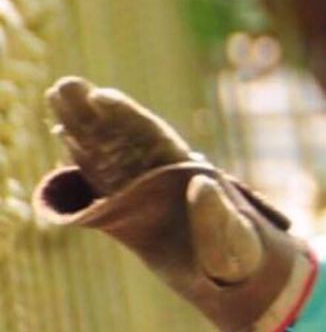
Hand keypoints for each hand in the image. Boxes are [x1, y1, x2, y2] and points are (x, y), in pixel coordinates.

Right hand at [39, 78, 309, 330]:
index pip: (153, 138)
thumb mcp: (234, 239)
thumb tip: (201, 182)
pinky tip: (65, 135)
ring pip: (108, 154)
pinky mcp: (129, 207)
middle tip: (66, 86)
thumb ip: (218, 216)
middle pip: (124, 138)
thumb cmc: (238, 253)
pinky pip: (102, 179)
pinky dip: (84, 160)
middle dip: (97, 114)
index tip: (103, 97)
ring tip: (59, 99)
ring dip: (83, 130)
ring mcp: (143, 187)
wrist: (232, 268)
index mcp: (188, 172)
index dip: (127, 118)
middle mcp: (163, 172)